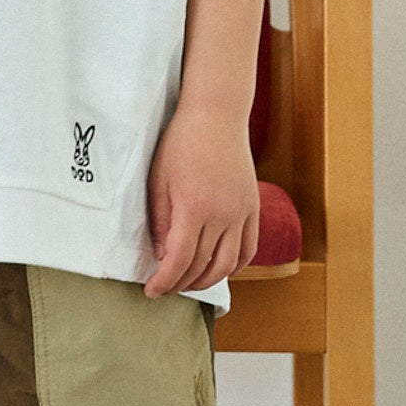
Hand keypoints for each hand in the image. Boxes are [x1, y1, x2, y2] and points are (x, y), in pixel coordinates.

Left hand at [142, 103, 258, 296]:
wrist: (216, 115)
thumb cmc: (181, 142)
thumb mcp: (159, 180)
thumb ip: (160, 220)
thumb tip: (162, 255)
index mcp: (195, 208)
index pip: (179, 260)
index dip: (165, 282)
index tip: (152, 290)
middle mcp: (223, 215)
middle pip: (203, 266)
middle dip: (181, 284)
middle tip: (166, 288)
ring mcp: (242, 212)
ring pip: (229, 264)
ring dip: (209, 280)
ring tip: (190, 283)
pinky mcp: (253, 207)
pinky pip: (249, 247)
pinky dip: (236, 265)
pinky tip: (221, 269)